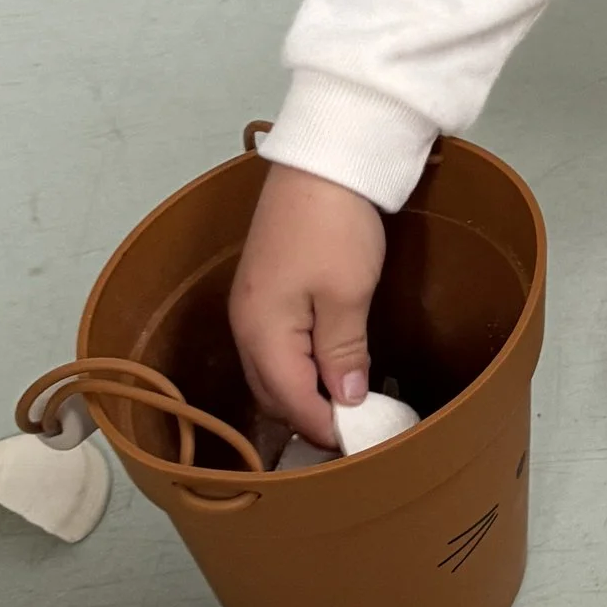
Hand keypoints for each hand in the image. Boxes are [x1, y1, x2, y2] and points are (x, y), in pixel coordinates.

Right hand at [229, 162, 387, 448]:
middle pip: (273, 393)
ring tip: (344, 407)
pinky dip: (298, 367)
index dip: (325, 428)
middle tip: (355, 431)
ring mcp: (251, 306)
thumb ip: (342, 353)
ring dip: (302, 394)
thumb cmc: (335, 227)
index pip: (291, 402)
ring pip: (272, 371)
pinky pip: (275, 347)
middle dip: (309, 418)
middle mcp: (246, 325)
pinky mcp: (265, 290)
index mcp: (262, 332)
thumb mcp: (347, 294)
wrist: (322, 161)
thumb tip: (344, 402)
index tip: (361, 445)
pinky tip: (326, 369)